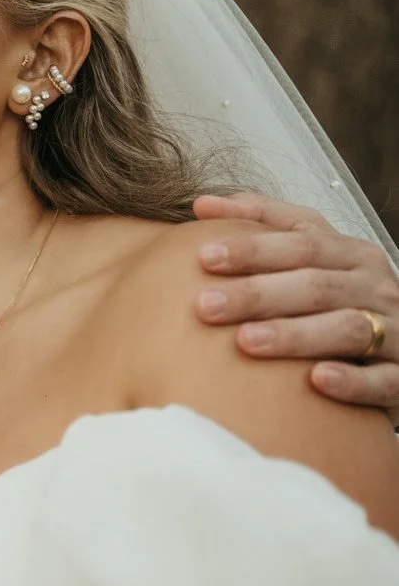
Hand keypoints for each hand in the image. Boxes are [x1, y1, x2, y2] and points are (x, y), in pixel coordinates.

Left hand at [193, 193, 398, 413]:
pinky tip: (317, 380)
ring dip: (295, 335)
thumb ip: (266, 223)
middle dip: (258, 294)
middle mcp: (376, 288)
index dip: (254, 249)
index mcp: (353, 255)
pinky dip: (351, 380)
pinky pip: (381, 380)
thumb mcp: (317, 254)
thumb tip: (205, 205)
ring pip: (347, 329)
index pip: (302, 244)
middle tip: (206, 305)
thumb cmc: (350, 296)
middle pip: (316, 285)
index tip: (205, 256)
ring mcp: (395, 332)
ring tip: (246, 341)